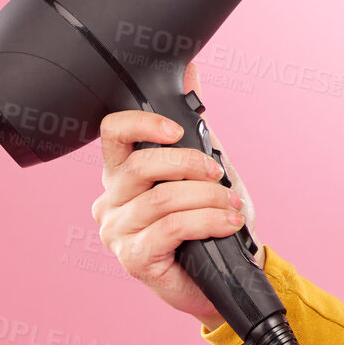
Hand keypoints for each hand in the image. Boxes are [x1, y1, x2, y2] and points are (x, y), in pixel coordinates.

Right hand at [89, 62, 255, 331]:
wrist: (226, 274)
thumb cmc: (210, 221)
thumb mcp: (206, 165)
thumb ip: (193, 124)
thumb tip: (191, 70)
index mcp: (121, 173)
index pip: (112, 134)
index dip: (142, 124)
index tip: (176, 129)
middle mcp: (111, 201)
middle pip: (140, 167)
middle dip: (189, 164)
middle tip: (218, 173)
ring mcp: (117, 233)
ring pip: (162, 199)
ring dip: (208, 198)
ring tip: (232, 206)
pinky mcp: (134, 259)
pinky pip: (170, 229)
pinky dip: (208, 221)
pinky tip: (227, 224)